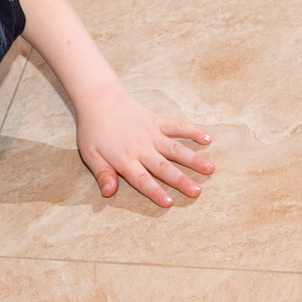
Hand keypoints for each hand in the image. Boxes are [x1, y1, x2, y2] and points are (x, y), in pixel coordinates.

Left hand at [77, 82, 212, 206]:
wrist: (99, 98)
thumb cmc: (93, 129)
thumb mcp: (91, 154)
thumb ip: (102, 174)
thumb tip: (108, 193)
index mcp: (125, 159)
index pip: (142, 179)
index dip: (155, 192)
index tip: (169, 203)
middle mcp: (142, 148)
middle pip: (164, 167)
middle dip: (181, 180)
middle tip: (197, 192)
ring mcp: (152, 133)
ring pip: (176, 148)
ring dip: (193, 159)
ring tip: (210, 168)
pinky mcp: (157, 121)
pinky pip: (177, 126)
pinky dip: (192, 131)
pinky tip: (207, 138)